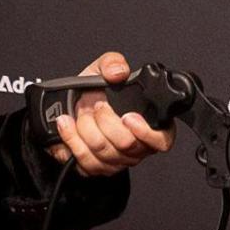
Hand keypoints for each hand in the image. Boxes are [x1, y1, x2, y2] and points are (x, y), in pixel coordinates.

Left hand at [47, 52, 175, 176]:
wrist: (70, 107)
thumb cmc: (93, 91)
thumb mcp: (102, 69)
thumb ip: (113, 62)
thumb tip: (119, 72)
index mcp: (149, 123)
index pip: (162, 140)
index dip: (146, 132)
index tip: (127, 117)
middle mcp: (136, 146)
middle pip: (127, 145)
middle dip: (105, 121)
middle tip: (96, 105)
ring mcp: (117, 160)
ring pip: (104, 152)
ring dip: (86, 128)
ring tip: (81, 111)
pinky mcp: (96, 167)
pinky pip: (85, 160)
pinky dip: (71, 138)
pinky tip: (67, 123)